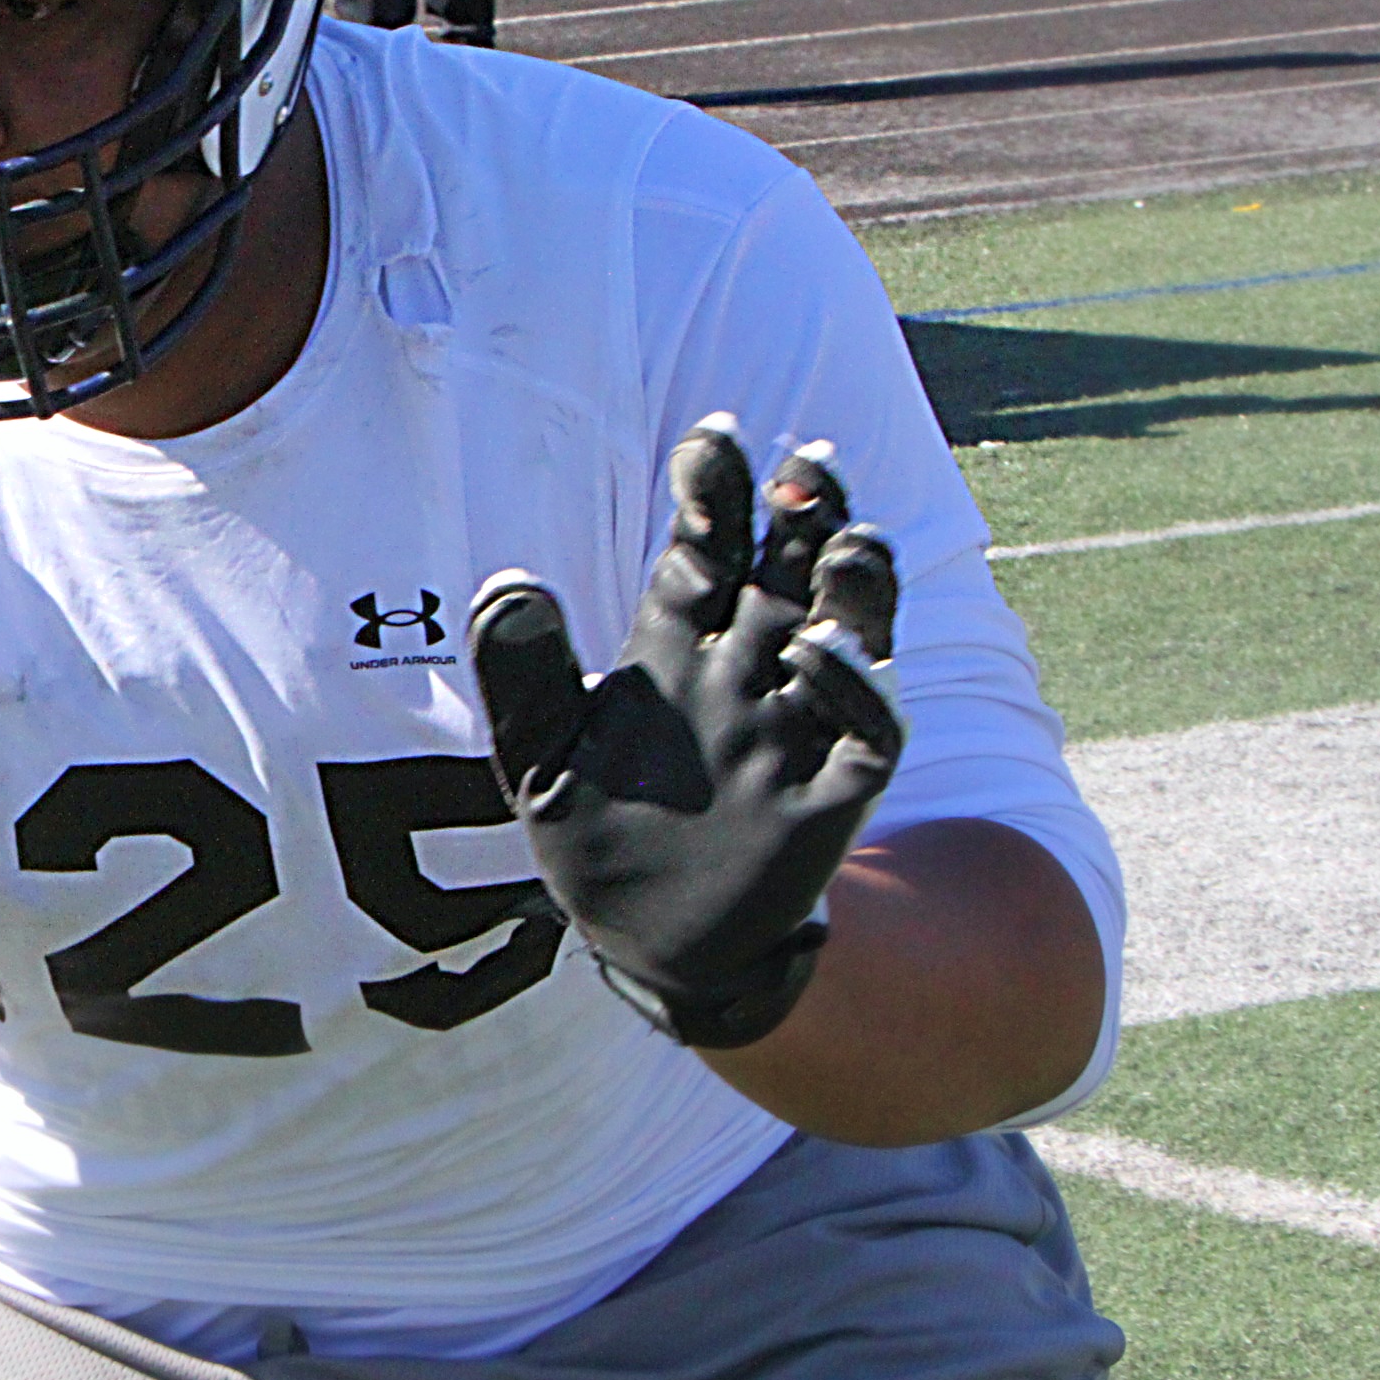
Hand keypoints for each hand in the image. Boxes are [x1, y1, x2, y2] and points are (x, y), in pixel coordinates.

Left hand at [468, 417, 902, 1049]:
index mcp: (675, 647)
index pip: (705, 550)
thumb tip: (510, 580)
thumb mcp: (537, 752)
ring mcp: (792, 733)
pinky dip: (858, 691)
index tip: (714, 437)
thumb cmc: (593, 830)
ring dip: (856, 586)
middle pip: (786, 574)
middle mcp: (744, 676)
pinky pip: (868, 736)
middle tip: (809, 460)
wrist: (643, 942)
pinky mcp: (826, 800)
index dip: (716, 492)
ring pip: (846, 636)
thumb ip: (522, 671)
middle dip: (804, 514)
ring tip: (844, 542)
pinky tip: (822, 657)